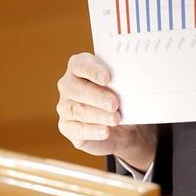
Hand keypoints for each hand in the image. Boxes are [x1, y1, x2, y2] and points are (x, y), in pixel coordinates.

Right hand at [56, 52, 156, 170]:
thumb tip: (130, 82)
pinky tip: (105, 131)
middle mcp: (68, 85)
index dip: (92, 71)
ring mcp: (65, 106)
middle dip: (97, 97)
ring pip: (78, 110)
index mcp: (79, 67)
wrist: (124, 127)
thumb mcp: (125, 87)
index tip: (107, 78)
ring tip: (116, 119)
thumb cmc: (122, 98)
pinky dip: (93, 131)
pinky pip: (77, 129)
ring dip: (99, 115)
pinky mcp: (67, 127)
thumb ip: (122, 82)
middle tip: (114, 103)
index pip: (80, 64)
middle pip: (76, 89)